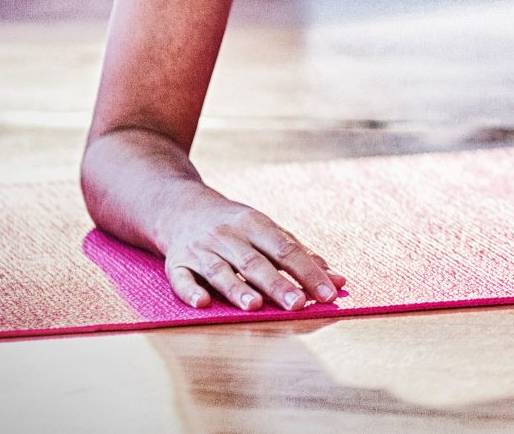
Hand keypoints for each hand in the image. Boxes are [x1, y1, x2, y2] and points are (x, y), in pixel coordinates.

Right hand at [149, 193, 344, 310]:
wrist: (180, 207)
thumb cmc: (236, 226)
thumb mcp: (267, 231)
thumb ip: (301, 256)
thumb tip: (338, 281)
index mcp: (255, 224)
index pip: (286, 250)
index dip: (308, 272)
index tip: (328, 293)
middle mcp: (227, 235)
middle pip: (254, 262)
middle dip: (277, 284)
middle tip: (297, 305)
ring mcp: (200, 249)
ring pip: (219, 271)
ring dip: (236, 289)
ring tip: (254, 306)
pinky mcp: (175, 262)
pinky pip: (181, 277)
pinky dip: (190, 290)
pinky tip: (202, 302)